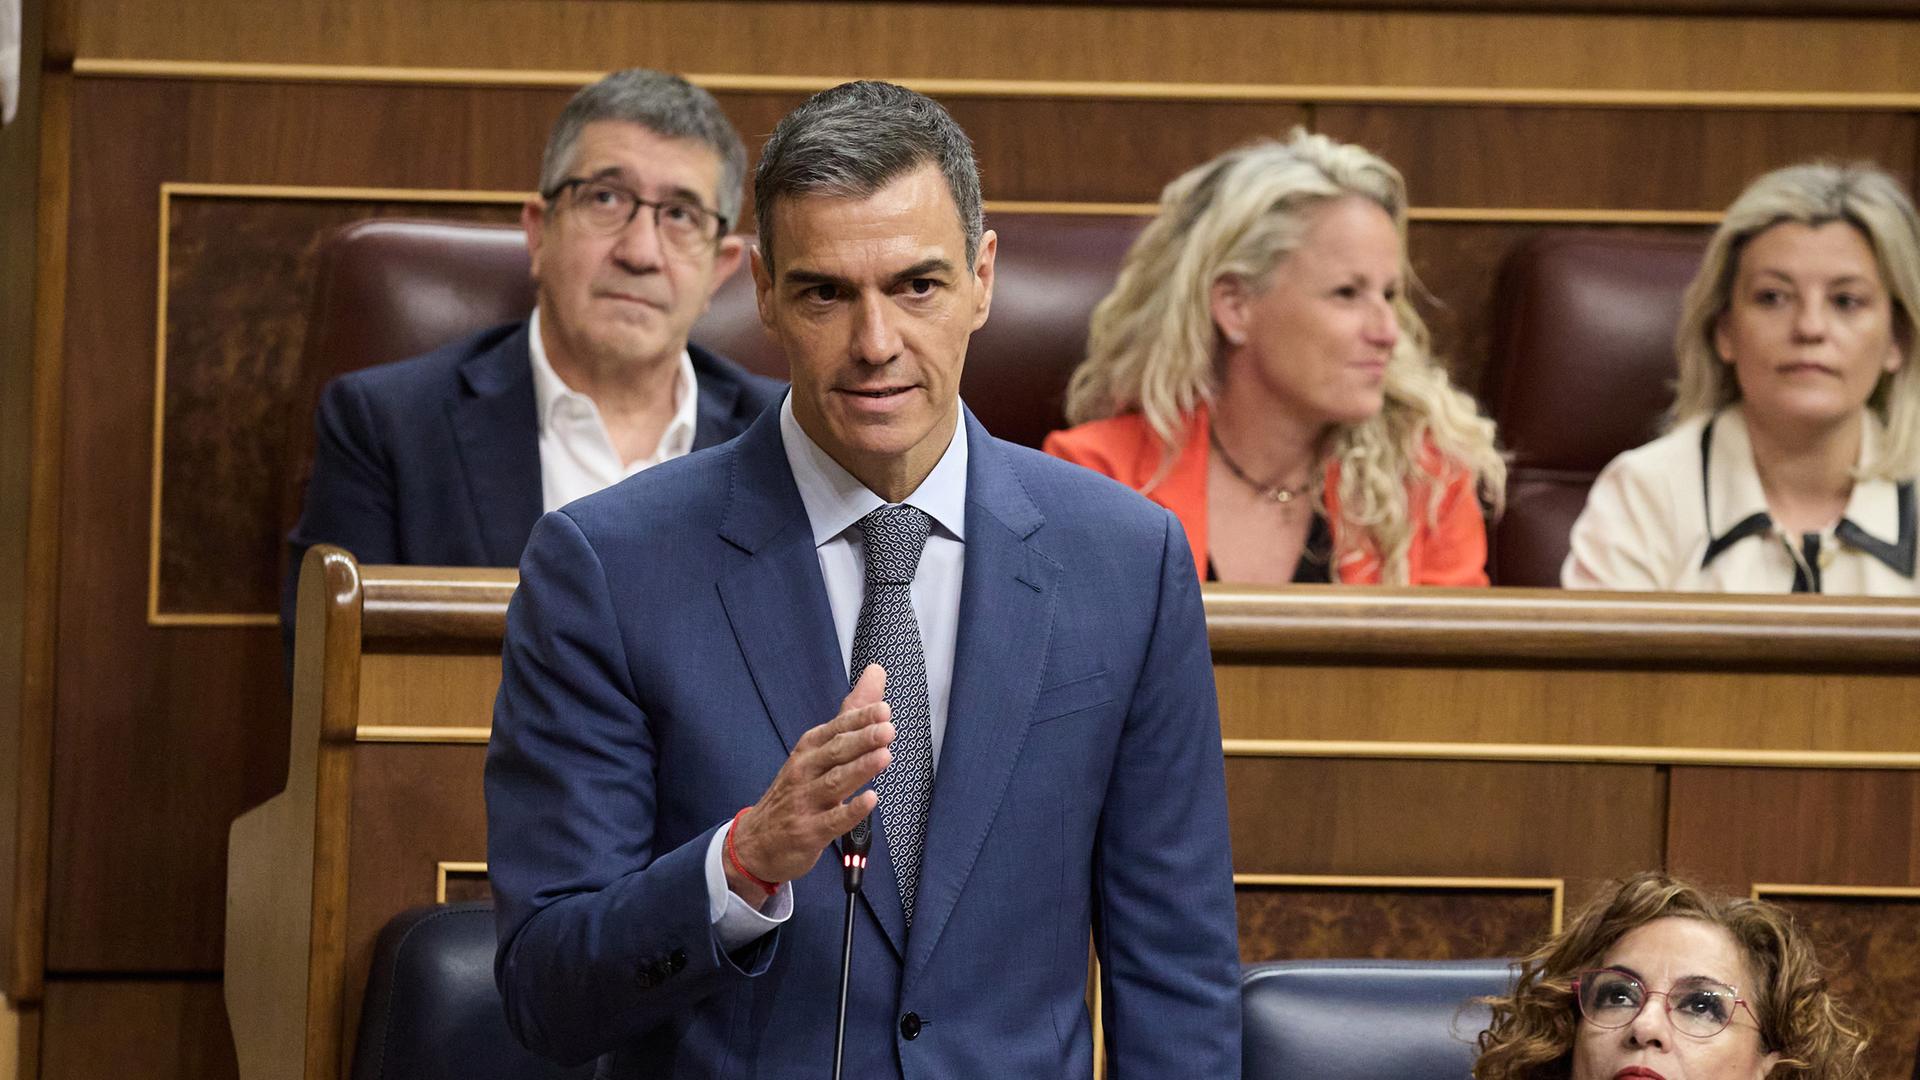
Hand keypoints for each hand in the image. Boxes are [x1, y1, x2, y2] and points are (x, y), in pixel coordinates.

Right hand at [726, 665, 892, 906]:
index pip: (836, 729)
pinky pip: (832, 822)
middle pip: (835, 752)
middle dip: (862, 739)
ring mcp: (805, 802)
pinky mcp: (808, 832)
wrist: (756, 842)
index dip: (859, 719)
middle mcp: (804, 771)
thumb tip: (876, 672)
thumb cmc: (795, 790)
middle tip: (887, 729)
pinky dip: (850, 811)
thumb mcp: (817, 750)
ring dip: (860, 769)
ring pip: (835, 782)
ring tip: (884, 756)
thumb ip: (851, 714)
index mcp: (808, 749)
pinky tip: (869, 800)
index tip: (884, 709)